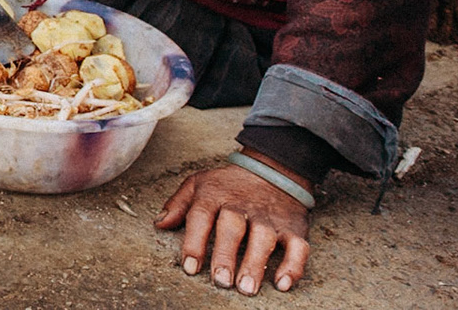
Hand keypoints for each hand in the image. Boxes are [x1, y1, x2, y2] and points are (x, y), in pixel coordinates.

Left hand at [158, 162, 311, 295]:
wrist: (273, 170)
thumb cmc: (228, 184)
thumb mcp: (198, 184)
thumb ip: (178, 204)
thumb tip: (159, 224)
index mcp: (214, 195)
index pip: (201, 217)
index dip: (194, 242)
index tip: (190, 268)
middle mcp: (242, 206)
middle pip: (232, 229)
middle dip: (225, 256)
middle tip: (220, 282)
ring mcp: (269, 218)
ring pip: (263, 239)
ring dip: (256, 264)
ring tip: (247, 288)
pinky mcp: (293, 228)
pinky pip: (298, 248)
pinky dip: (293, 266)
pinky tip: (283, 284)